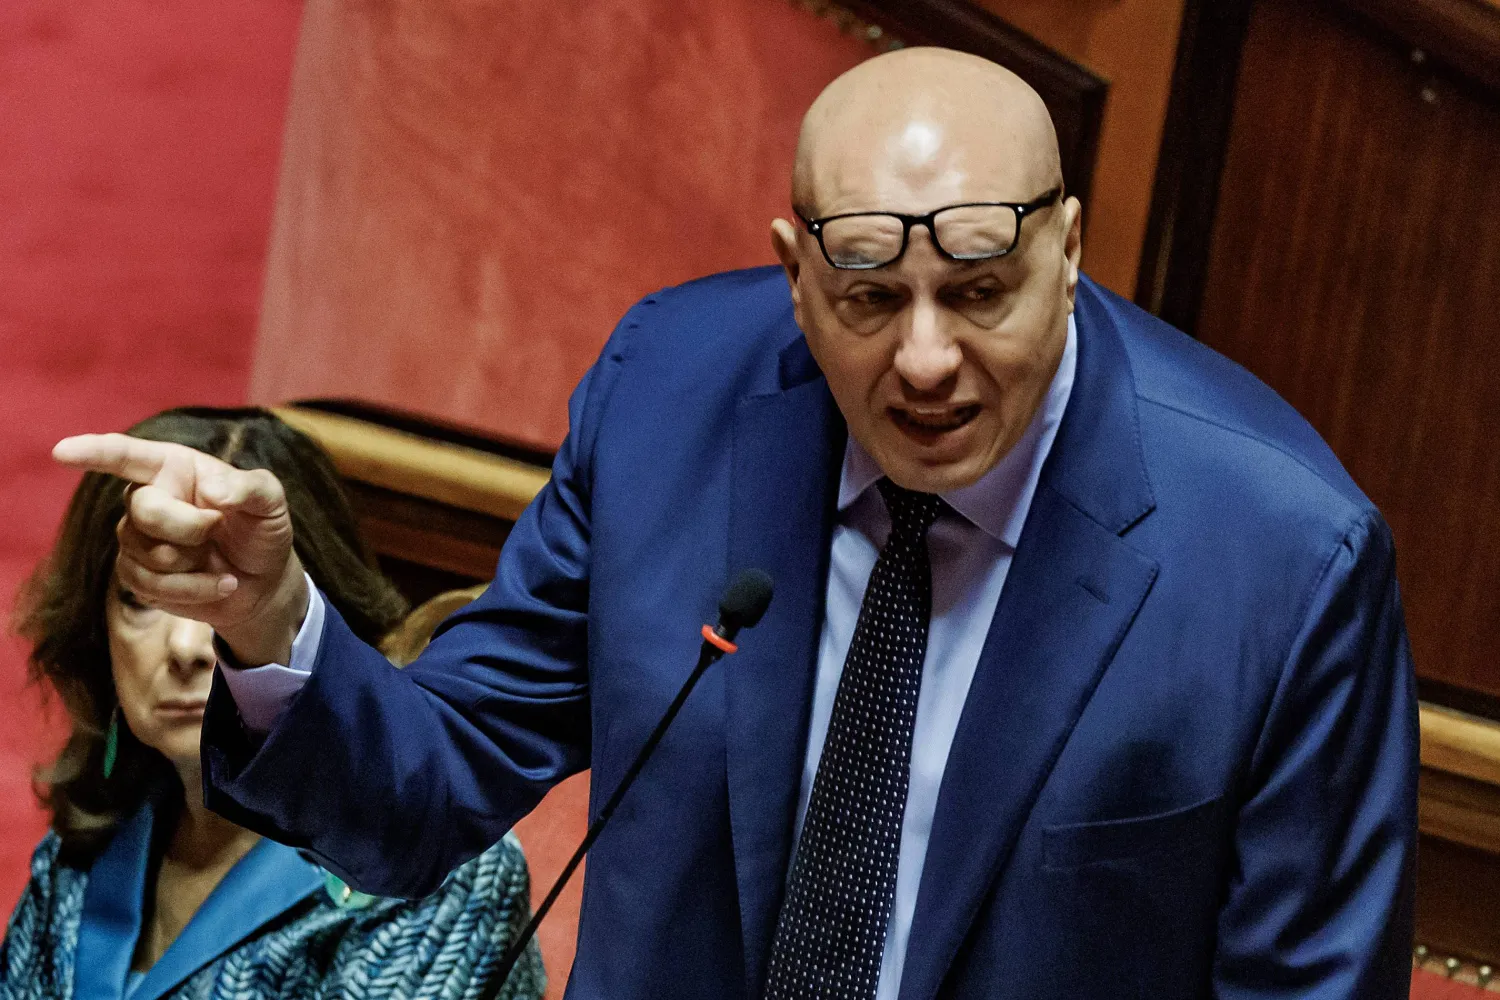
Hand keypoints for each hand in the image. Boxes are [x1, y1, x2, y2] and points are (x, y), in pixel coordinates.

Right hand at [53, 433, 308, 665]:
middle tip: (218, 528)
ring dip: (193, 564)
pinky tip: (218, 584)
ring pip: (146, 552)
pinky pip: (150, 585)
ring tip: (219, 559)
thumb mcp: (272, 502)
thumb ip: (252, 487)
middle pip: (144, 510)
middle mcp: (148, 498)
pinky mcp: (137, 575)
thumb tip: (214, 492)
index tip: (62, 451)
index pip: (126, 456)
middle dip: (188, 527)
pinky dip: (193, 589)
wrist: (263, 583)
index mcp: (175, 468)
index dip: (93, 452)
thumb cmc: (262, 531)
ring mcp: (137, 538)